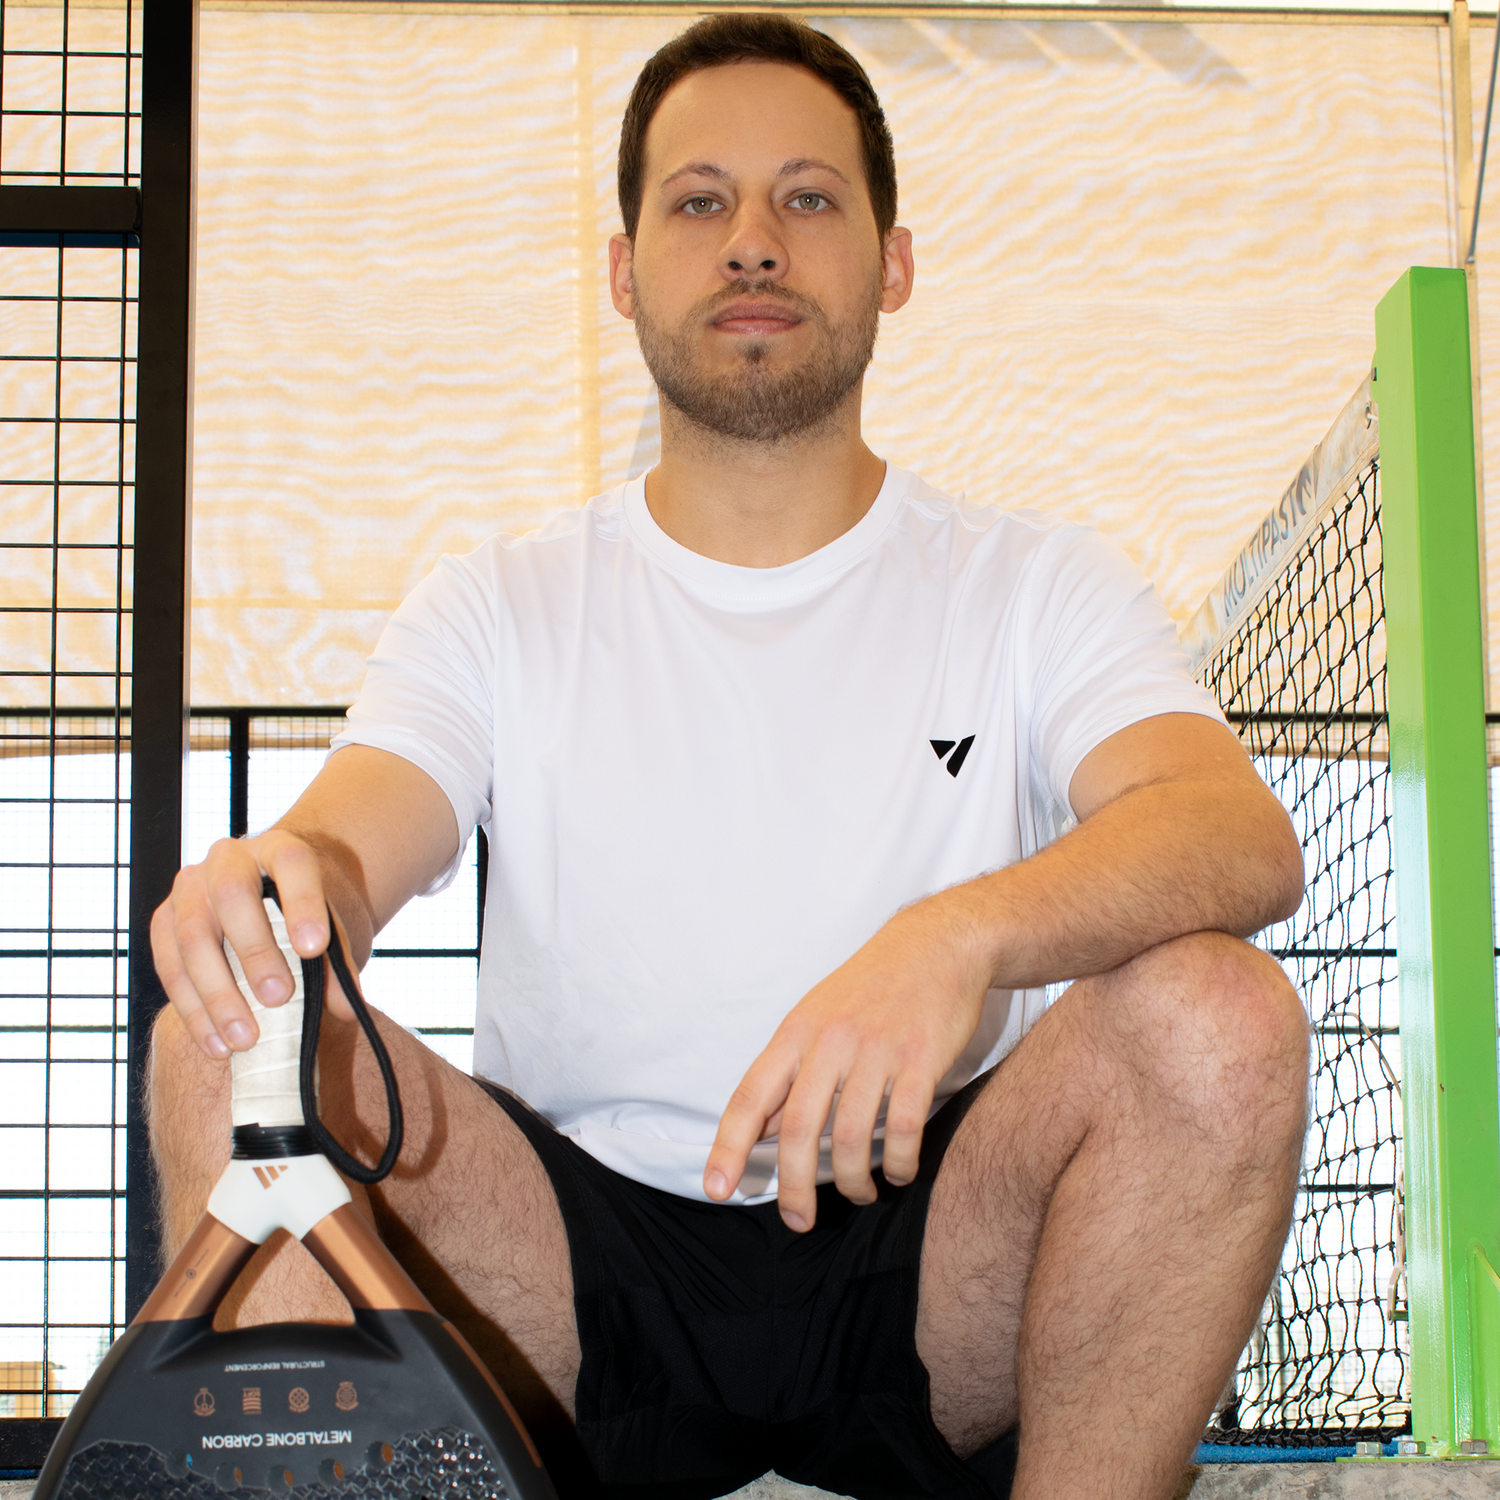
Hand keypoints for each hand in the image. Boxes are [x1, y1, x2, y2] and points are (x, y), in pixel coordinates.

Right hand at [150, 829, 356, 1059]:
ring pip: (192, 936)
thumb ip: (337, 964)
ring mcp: (190, 887)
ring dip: (217, 993)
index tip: (314, 948)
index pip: (292, 864)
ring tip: (244, 1038)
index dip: (302, 903)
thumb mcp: (327, 928)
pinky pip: (169, 965)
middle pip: (232, 896)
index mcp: (280, 849)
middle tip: (278, 999)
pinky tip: (216, 1043)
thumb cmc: (303, 917)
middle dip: (254, 951)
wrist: (268, 901)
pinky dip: (193, 1009)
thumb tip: (346, 1010)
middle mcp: (229, 859)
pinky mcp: (165, 921)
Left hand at [704, 891, 995, 1230]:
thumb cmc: (872, 985)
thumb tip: (755, 1128)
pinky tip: (900, 1172)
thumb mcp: (815, 1015)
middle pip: (796, 1130)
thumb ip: (787, 1070)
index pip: (749, 1097)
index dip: (728, 1147)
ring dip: (852, 1181)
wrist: (938, 944)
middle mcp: (830, 1042)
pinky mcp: (921, 1060)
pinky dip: (899, 1163)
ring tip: (860, 1193)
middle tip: (798, 1221)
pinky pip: (904, 1129)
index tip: (715, 1189)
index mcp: (796, 1032)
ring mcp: (875, 1051)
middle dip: (793, 1188)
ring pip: (850, 1138)